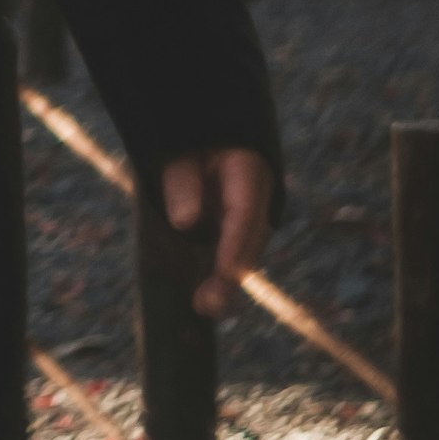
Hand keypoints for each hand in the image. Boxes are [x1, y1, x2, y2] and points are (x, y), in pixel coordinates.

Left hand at [156, 147, 277, 321]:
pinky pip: (235, 250)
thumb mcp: (179, 152)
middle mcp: (259, 195)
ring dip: (228, 281)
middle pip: (251, 239)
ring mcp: (253, 211)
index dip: (237, 244)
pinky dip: (223, 273)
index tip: (228, 272)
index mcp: (249, 169)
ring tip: (205, 307)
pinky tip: (208, 297)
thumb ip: (181, 183)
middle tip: (208, 305)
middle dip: (231, 274)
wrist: (204, 133)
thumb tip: (184, 222)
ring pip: (247, 249)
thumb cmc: (187, 140)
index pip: (244, 212)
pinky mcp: (239, 224)